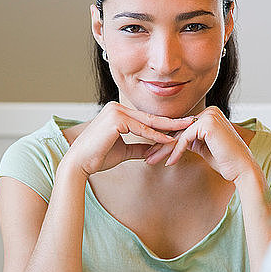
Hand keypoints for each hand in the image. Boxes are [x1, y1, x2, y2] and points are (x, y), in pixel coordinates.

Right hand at [61, 101, 195, 176]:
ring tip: (186, 129)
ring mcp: (116, 111)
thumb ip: (138, 147)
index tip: (181, 126)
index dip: (165, 123)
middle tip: (191, 121)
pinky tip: (170, 140)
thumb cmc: (98, 157)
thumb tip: (152, 150)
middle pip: (150, 117)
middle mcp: (117, 108)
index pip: (146, 118)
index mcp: (118, 112)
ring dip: (168, 128)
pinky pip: (141, 129)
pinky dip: (156, 136)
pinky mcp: (116, 119)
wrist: (79, 163)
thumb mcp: (123, 150)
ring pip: (148, 122)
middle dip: (172, 121)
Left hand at [143, 106, 257, 181]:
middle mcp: (210, 111)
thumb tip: (174, 141)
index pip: (182, 129)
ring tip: (151, 160)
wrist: (242, 169)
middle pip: (178, 130)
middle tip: (147, 157)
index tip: (153, 153)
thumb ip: (191, 141)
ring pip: (179, 135)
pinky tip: (170, 162)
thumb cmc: (225, 162)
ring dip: (164, 149)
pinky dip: (176, 151)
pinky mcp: (207, 123)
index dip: (166, 142)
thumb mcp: (203, 148)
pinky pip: (185, 139)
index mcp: (209, 115)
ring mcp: (209, 115)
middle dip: (161, 145)